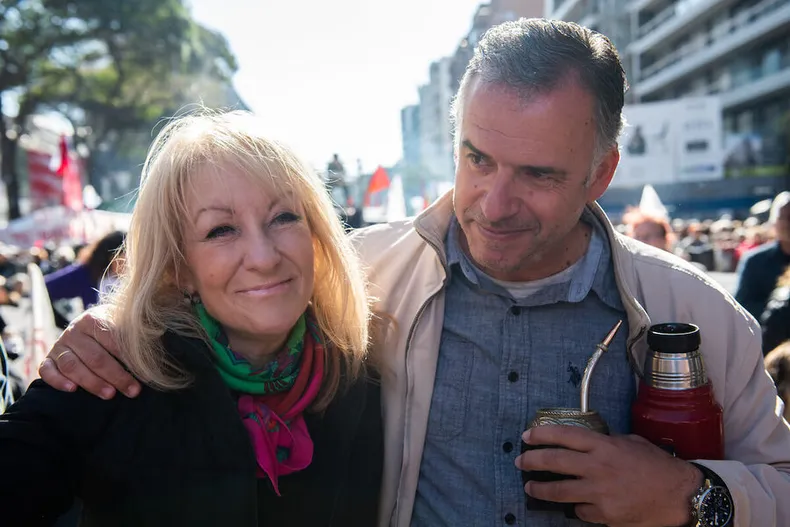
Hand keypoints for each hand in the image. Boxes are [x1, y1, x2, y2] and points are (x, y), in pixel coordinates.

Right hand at [38, 305, 140, 398]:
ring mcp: (59, 345)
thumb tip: (159, 339)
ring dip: (91, 382)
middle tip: (133, 390)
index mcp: (94, 319)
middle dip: (116, 375)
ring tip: (110, 395)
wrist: (86, 327)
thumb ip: (136, 333)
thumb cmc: (112, 329)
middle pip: (95, 356)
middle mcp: (74, 331)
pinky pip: (46, 371)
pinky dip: (57, 381)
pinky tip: (72, 390)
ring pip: (72, 366)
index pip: (111, 339)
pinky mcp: (48, 359)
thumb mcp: (124, 324)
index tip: (145, 372)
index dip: (129, 357)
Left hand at [515, 425, 702, 526]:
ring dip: (541, 490)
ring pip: (559, 492)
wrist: (679, 496)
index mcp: (604, 446)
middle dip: (532, 461)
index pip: (564, 435)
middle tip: (520, 462)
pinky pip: (581, 511)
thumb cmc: (656, 466)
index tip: (526, 436)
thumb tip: (584, 444)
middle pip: (554, 462)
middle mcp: (598, 468)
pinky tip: (579, 504)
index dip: (541, 435)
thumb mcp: (630, 442)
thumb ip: (605, 442)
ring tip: (530, 488)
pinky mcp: (605, 515)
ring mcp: (600, 493)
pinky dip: (578, 507)